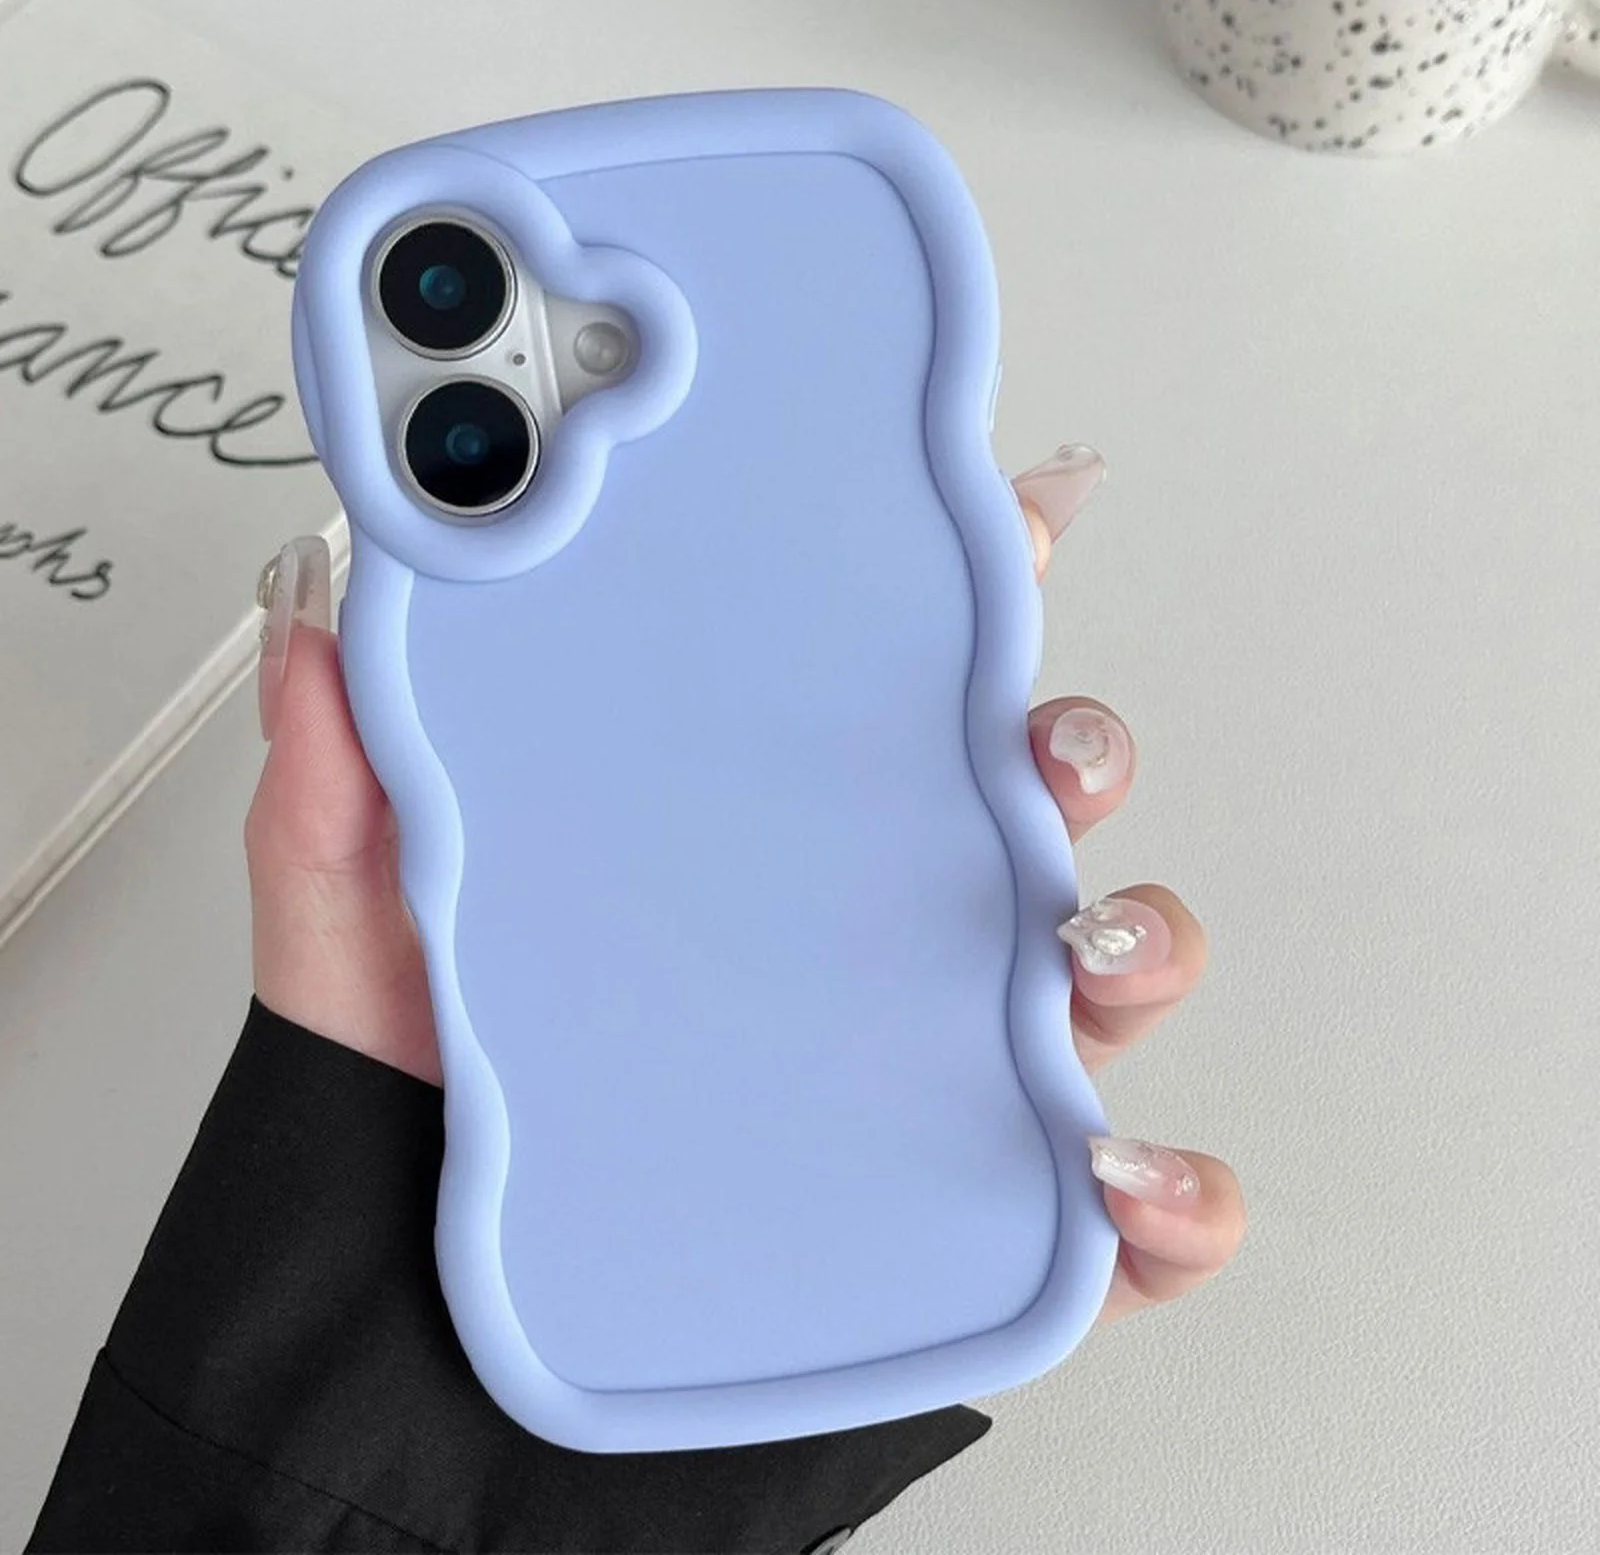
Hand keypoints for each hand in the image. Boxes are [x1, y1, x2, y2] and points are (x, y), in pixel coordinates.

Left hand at [244, 446, 1243, 1326]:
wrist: (428, 1317)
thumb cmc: (422, 1106)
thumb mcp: (361, 918)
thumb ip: (344, 776)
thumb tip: (322, 617)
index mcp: (763, 835)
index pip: (894, 688)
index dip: (972, 589)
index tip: (1008, 522)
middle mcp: (870, 936)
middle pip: (1033, 807)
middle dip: (1079, 746)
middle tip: (1041, 749)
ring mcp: (935, 1074)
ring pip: (1108, 976)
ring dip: (1144, 938)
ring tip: (1081, 946)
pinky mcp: (970, 1232)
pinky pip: (1122, 1218)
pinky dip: (1173, 1195)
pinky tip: (1116, 1174)